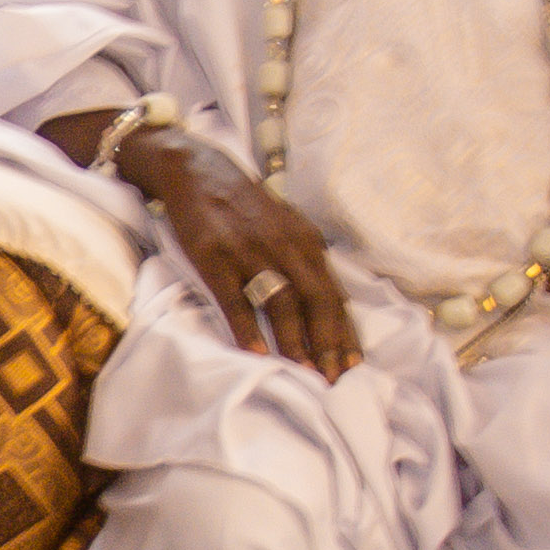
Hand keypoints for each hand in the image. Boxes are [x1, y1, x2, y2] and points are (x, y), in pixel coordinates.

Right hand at [123, 131, 357, 378]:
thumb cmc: (243, 205)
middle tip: (332, 380)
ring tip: (303, 373)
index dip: (345, 332)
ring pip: (282, 302)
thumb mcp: (285, 224)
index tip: (353, 365)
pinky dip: (249, 327)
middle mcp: (284, 245)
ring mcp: (249, 250)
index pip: (334, 293)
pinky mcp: (215, 256)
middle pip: (316, 300)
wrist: (196, 169)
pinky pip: (236, 298)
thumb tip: (327, 303)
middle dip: (327, 343)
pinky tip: (257, 353)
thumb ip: (305, 258)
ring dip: (295, 341)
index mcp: (305, 240)